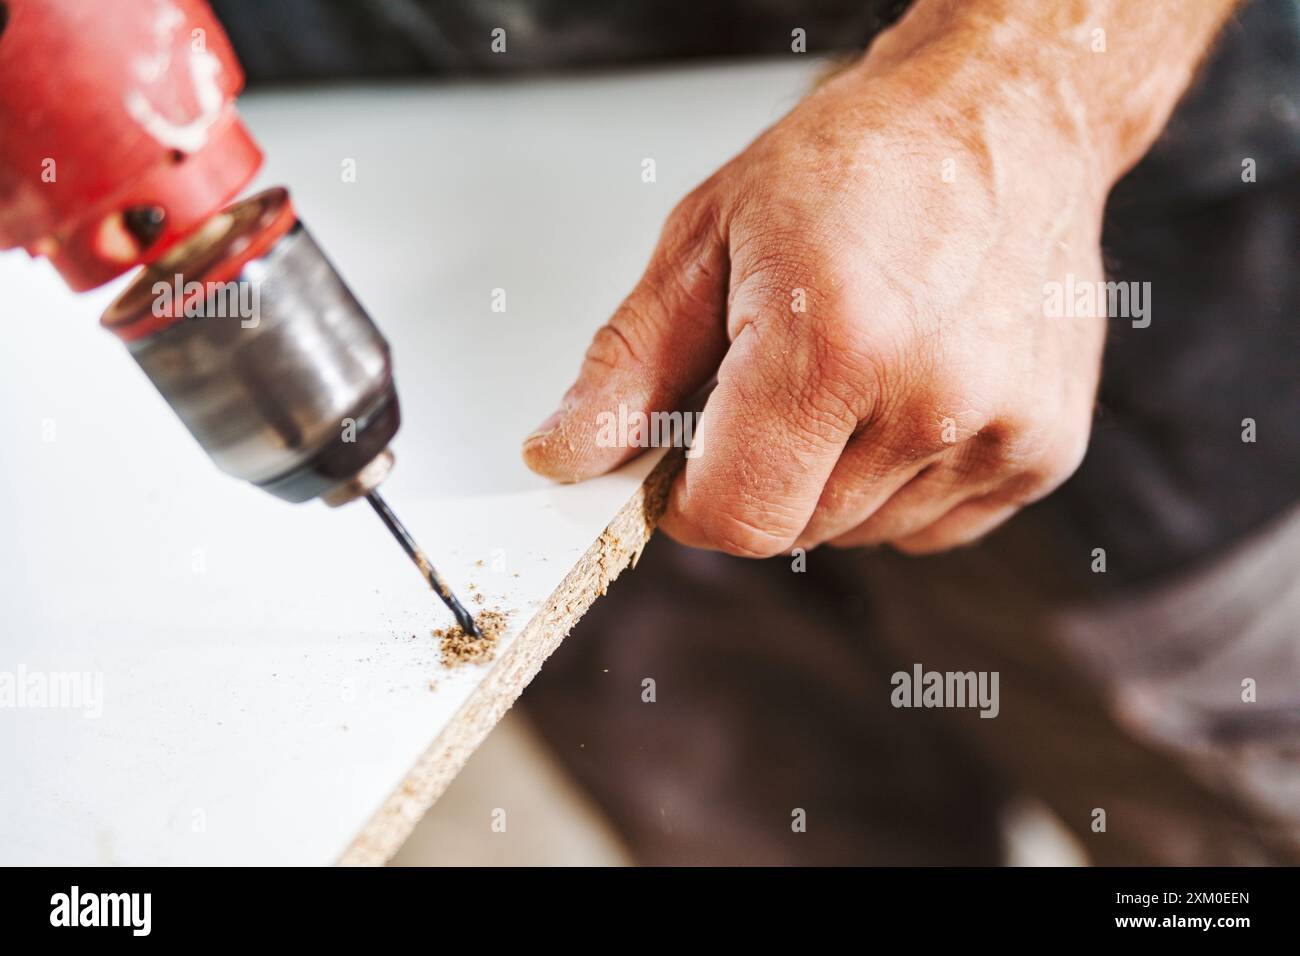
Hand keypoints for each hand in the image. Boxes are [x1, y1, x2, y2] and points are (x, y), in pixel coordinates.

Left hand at [521, 6, 1197, 556]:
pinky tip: (905, 394)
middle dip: (756, 475)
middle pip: (792, 529)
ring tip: (850, 370)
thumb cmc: (861, 161)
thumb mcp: (708, 239)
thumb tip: (563, 456)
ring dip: (827, 477)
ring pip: (856, 531)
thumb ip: (628, 365)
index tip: (684, 459)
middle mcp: (930, 401)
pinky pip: (925, 525)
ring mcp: (999, 433)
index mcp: (836, 344)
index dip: (687, 500)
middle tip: (772, 382)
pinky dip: (894, 481)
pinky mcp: (1042, 452)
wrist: (1006, 121)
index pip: (734, 518)